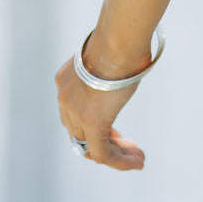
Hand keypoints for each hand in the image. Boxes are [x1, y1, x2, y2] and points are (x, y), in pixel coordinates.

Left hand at [55, 42, 146, 170]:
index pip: (74, 114)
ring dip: (116, 155)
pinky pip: (102, 152)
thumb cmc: (123, 41)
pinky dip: (120, 161)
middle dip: (106, 142)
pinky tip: (137, 161)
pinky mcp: (91, 122)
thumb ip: (112, 67)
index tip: (117, 132)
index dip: (94, 126)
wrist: (119, 40)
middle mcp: (64, 98)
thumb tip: (132, 59)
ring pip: (91, 146)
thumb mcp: (111, 56)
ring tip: (138, 158)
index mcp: (66, 79)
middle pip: (79, 133)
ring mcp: (74, 111)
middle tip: (129, 147)